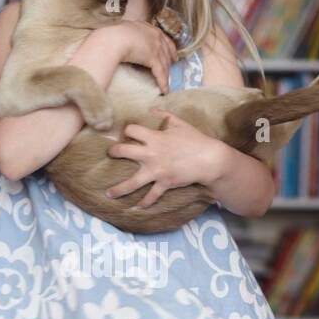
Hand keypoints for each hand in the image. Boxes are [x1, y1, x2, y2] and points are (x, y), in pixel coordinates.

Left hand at [105, 108, 223, 208]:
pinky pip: (151, 196)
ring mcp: (157, 171)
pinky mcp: (165, 183)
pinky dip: (144, 203)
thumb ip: (164, 116)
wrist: (209, 159)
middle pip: (123, 152)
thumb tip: (151, 110)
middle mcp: (151, 154)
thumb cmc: (195, 139)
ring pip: (132, 182)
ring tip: (108, 194)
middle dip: (113, 152)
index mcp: (154, 137)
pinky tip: (137, 208)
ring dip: (118, 189)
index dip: (126, 131)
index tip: (124, 135)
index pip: (131, 130)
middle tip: (110, 155)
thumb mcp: (180, 123)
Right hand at [112, 20, 177, 94]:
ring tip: (167, 83)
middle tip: (172, 66)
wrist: (114, 38)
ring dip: (166, 75)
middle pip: (166, 51)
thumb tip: (123, 38)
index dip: (169, 47)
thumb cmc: (114, 34)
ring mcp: (156, 47)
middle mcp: (155, 37)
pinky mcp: (153, 58)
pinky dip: (163, 83)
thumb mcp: (123, 29)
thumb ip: (128, 33)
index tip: (172, 54)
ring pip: (165, 64)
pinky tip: (165, 90)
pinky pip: (161, 73)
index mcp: (148, 28)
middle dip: (170, 60)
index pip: (163, 38)